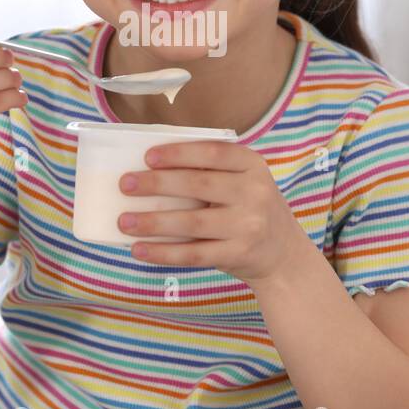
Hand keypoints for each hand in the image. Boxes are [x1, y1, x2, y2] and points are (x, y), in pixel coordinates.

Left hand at [116, 140, 313, 285]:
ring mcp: (248, 226)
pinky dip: (162, 252)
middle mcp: (255, 193)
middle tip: (125, 184)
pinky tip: (139, 249)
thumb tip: (148, 169)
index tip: (147, 157)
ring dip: (153, 222)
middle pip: (198, 185)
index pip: (213, 153)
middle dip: (157, 184)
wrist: (284, 255)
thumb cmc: (249, 209)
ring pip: (192, 222)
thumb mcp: (244, 181)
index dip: (179, 153)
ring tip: (123, 221)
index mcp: (253, 166)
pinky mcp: (238, 254)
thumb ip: (210, 172)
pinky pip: (193, 254)